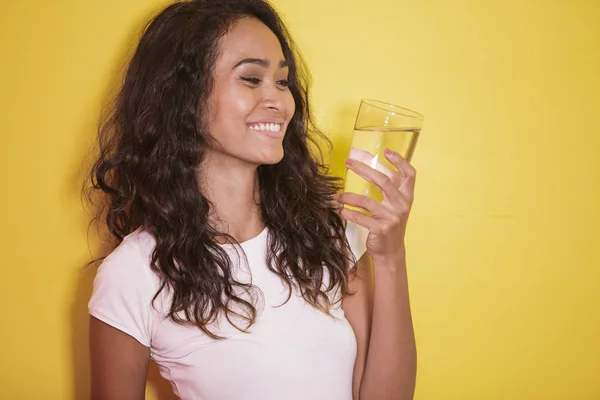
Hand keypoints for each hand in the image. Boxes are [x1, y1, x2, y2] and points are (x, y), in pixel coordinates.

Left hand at [334, 148, 415, 265]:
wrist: (391, 252)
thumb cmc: (389, 224)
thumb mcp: (394, 206)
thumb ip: (388, 189)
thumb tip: (368, 167)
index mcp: (406, 197)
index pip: (409, 175)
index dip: (400, 161)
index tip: (386, 151)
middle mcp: (402, 206)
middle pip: (383, 181)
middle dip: (364, 169)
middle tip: (349, 162)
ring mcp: (392, 218)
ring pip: (366, 201)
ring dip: (348, 197)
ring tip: (336, 196)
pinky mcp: (381, 229)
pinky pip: (361, 217)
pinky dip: (348, 213)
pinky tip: (341, 211)